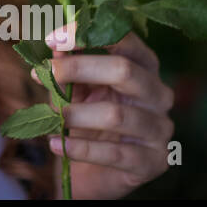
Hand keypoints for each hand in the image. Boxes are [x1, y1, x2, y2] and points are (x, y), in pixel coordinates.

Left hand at [31, 20, 174, 198]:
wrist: (92, 170)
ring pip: (117, 115)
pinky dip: (80, 148)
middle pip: (125, 71)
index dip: (86, 36)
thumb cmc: (84, 118)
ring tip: (52, 117)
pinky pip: (115, 153)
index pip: (124, 40)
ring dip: (76, 114)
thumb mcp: (72, 88)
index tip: (51, 39)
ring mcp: (160, 128)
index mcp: (143, 66)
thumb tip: (55, 47)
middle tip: (46, 73)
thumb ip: (66, 68)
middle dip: (79, 68)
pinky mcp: (154, 161)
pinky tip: (56, 144)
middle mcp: (158, 93)